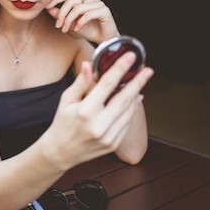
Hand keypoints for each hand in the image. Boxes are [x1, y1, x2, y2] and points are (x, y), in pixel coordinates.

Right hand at [40, 54, 152, 168]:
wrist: (61, 152)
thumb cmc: (62, 123)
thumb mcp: (66, 100)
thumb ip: (80, 83)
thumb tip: (88, 64)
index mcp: (85, 111)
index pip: (107, 84)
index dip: (120, 68)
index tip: (130, 57)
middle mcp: (98, 125)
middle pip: (124, 98)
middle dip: (138, 81)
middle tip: (148, 70)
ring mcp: (108, 136)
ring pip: (128, 111)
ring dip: (137, 94)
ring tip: (143, 81)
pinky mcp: (113, 144)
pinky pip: (127, 123)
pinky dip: (132, 110)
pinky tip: (135, 99)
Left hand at [46, 0, 118, 42]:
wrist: (104, 40)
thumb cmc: (88, 31)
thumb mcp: (70, 23)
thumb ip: (60, 15)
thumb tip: (48, 7)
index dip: (56, 0)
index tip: (47, 7)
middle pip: (71, 1)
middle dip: (62, 14)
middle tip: (58, 25)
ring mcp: (99, 3)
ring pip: (78, 8)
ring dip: (69, 20)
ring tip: (66, 29)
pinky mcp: (104, 10)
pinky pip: (88, 14)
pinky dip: (80, 22)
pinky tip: (77, 29)